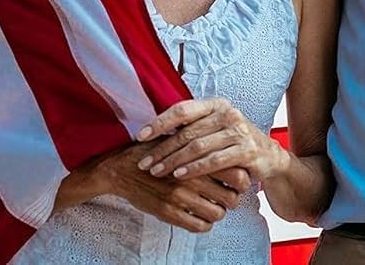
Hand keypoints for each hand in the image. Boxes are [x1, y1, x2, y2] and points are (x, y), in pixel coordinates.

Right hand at [84, 141, 248, 232]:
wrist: (122, 168)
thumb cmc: (154, 151)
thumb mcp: (179, 138)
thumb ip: (203, 145)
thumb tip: (229, 150)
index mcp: (198, 157)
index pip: (236, 174)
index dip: (243, 180)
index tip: (238, 181)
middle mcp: (192, 177)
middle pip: (231, 197)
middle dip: (233, 199)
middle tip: (228, 196)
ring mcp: (180, 197)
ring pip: (217, 214)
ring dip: (219, 212)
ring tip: (214, 207)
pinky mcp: (168, 212)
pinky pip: (198, 226)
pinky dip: (204, 224)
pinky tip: (201, 217)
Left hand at [136, 97, 288, 182]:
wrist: (268, 155)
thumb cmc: (233, 142)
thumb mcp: (214, 128)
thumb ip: (191, 127)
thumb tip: (153, 131)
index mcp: (216, 104)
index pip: (182, 110)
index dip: (159, 122)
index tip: (140, 136)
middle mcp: (227, 113)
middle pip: (187, 131)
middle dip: (162, 148)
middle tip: (144, 163)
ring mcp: (238, 131)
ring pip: (198, 146)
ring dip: (174, 161)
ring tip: (156, 171)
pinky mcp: (246, 150)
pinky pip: (214, 160)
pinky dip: (194, 169)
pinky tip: (179, 176)